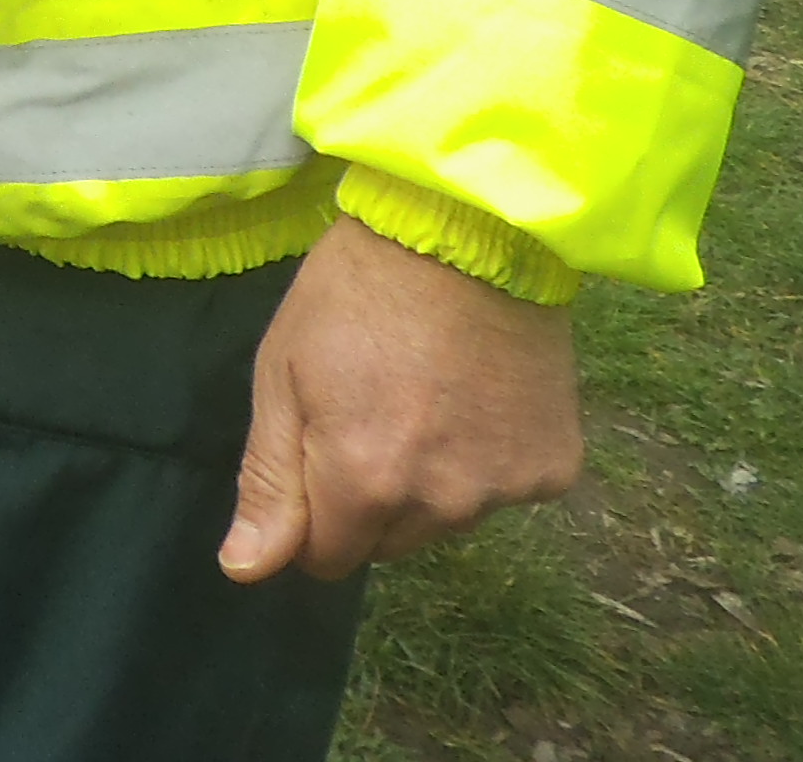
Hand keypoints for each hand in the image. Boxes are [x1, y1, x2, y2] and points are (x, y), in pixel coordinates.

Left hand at [220, 215, 582, 584]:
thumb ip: (269, 480)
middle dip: (369, 499)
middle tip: (371, 412)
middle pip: (389, 544)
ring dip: (429, 482)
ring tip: (425, 395)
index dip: (311, 517)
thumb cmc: (352, 292)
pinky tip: (477, 396)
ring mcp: (505, 490)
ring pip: (446, 520)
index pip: (327, 558)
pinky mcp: (555, 469)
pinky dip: (487, 458)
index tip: (315, 457)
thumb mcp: (282, 372)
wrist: (466, 232)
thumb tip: (246, 571)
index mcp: (365, 482)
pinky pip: (504, 490)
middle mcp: (441, 503)